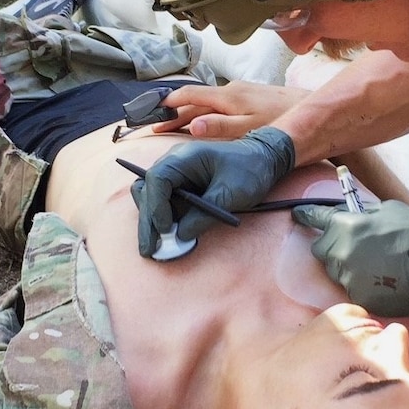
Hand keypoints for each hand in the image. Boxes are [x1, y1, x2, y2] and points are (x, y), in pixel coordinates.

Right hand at [133, 127, 295, 257]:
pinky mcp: (180, 186)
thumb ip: (204, 214)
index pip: (157, 179)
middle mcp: (174, 163)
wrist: (262, 159)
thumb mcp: (231, 194)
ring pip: (150, 198)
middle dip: (147, 221)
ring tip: (154, 247)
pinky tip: (165, 238)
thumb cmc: (250, 170)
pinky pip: (163, 202)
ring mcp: (175, 174)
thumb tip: (181, 235)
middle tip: (149, 250)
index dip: (156, 206)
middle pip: (147, 191)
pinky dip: (161, 219)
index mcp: (185, 157)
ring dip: (150, 222)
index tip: (166, 229)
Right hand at [151, 81, 305, 138]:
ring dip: (189, 111)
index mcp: (227, 97)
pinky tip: (205, 119)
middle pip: (195, 100)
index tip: (153, 115)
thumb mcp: (249, 130)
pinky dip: (205, 110)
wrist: (312, 108)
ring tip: (174, 124)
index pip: (188, 96)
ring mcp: (240, 91)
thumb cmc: (281, 122)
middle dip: (174, 112)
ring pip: (207, 101)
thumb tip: (192, 126)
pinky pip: (218, 102)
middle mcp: (230, 89)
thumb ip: (220, 128)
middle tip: (156, 125)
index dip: (168, 105)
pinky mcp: (250, 95)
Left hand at [291, 200, 408, 316]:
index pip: (314, 217)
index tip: (298, 215)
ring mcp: (347, 276)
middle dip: (331, 246)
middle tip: (352, 246)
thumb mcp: (388, 210)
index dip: (305, 215)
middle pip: (320, 249)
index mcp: (345, 225)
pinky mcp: (358, 296)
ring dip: (346, 266)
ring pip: (335, 271)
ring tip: (373, 264)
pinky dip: (361, 284)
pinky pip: (352, 288)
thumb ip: (363, 213)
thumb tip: (354, 215)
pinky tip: (380, 279)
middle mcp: (340, 250)